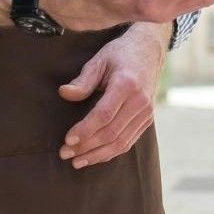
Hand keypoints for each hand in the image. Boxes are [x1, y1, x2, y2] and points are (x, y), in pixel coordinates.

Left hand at [58, 23, 166, 168]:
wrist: (149, 51)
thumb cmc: (120, 54)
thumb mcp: (99, 61)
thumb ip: (83, 80)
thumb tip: (64, 93)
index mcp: (126, 85)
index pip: (104, 115)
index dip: (85, 130)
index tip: (67, 140)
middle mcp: (140, 101)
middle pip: (111, 133)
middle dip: (86, 147)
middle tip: (64, 153)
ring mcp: (146, 113)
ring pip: (121, 142)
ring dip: (97, 155)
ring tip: (76, 161)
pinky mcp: (147, 120)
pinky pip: (128, 142)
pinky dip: (110, 153)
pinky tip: (93, 157)